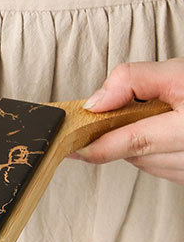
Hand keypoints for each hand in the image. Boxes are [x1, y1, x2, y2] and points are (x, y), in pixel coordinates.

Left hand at [74, 58, 183, 184]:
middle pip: (134, 154)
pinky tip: (167, 133)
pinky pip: (161, 168)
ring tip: (157, 119)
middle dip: (118, 137)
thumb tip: (94, 103)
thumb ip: (134, 80)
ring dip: (139, 144)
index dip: (96, 145)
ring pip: (145, 163)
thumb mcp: (180, 73)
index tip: (70, 144)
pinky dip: (154, 152)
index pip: (132, 141)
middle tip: (112, 120)